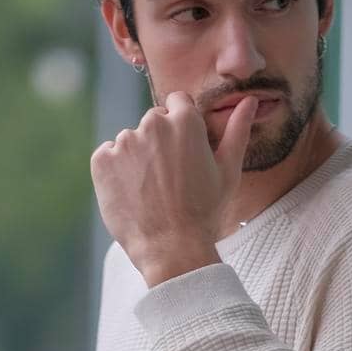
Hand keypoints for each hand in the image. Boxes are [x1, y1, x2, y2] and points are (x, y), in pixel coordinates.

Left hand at [90, 90, 258, 280]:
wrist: (172, 249)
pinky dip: (115, 171)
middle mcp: (152, 124)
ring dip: (137, 158)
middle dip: (159, 142)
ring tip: (151, 191)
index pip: (177, 102)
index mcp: (185, 121)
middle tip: (169, 179)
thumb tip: (250, 101)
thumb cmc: (205, 212)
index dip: (181, 126)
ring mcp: (124, 142)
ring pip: (130, 141)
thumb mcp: (228, 171)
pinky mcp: (102, 160)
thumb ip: (237, 131)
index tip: (183, 152)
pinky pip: (107, 156)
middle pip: (153, 122)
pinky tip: (132, 194)